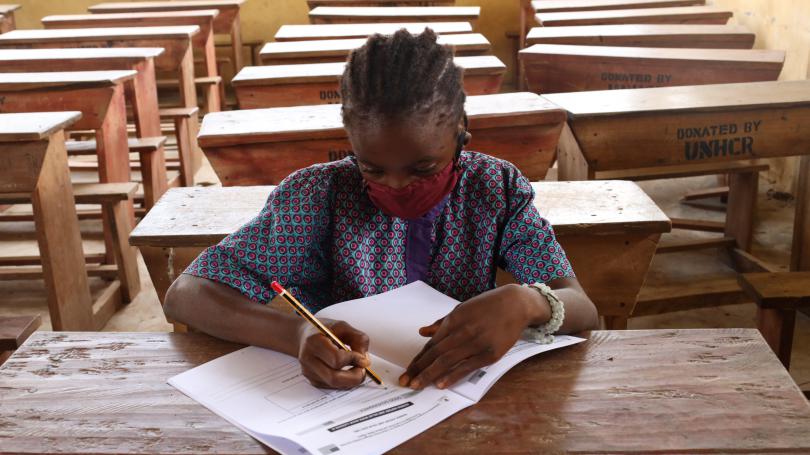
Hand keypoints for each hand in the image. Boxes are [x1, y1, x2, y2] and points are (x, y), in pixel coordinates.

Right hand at [297, 319, 370, 388]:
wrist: (305, 336)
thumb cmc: (326, 330)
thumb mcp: (344, 326)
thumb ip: (358, 339)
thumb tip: (364, 360)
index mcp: (314, 342)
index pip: (336, 359)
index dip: (353, 360)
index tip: (363, 358)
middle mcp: (308, 359)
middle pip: (334, 378)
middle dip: (354, 377)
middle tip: (363, 369)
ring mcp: (308, 372)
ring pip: (334, 384)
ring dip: (351, 380)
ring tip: (356, 368)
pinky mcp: (312, 380)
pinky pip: (332, 386)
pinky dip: (344, 381)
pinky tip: (346, 371)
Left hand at [400, 284, 548, 389]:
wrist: (516, 304)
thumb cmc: (488, 306)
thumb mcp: (462, 308)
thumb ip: (442, 322)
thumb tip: (422, 332)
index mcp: (454, 319)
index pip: (432, 343)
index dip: (419, 358)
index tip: (408, 370)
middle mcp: (463, 331)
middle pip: (436, 354)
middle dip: (419, 369)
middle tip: (405, 381)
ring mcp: (477, 344)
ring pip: (448, 361)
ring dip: (430, 375)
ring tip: (417, 385)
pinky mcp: (490, 354)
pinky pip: (467, 367)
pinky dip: (452, 376)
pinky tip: (440, 384)